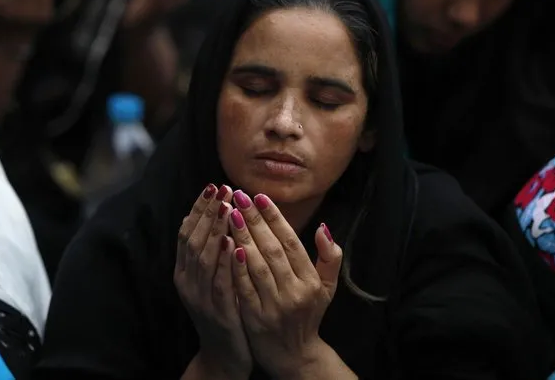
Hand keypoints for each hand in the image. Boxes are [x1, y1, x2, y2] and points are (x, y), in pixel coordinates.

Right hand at [174, 184, 251, 379]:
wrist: (222, 357)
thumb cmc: (223, 312)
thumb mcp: (212, 280)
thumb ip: (212, 253)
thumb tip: (220, 216)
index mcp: (185, 273)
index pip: (187, 233)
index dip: (198, 209)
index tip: (212, 186)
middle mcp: (187, 282)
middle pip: (193, 240)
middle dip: (207, 212)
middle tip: (220, 188)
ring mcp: (200, 298)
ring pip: (203, 258)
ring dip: (214, 230)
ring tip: (226, 207)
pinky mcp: (217, 312)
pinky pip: (219, 283)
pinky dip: (224, 263)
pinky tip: (232, 244)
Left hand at [228, 190, 342, 378]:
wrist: (295, 358)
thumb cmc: (309, 315)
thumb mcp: (327, 288)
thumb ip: (330, 257)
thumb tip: (323, 228)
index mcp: (311, 282)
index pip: (291, 242)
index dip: (275, 217)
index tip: (260, 196)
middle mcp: (295, 292)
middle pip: (272, 249)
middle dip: (255, 220)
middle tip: (239, 195)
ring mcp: (274, 306)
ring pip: (256, 265)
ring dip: (242, 236)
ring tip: (229, 213)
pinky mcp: (255, 318)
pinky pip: (243, 286)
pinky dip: (235, 265)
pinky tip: (225, 244)